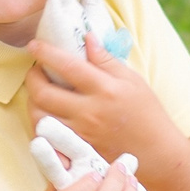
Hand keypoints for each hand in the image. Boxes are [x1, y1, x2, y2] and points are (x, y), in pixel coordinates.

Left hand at [26, 33, 172, 163]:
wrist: (157, 154)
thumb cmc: (147, 114)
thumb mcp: (132, 81)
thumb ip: (106, 60)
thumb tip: (87, 37)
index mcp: (104, 89)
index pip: (66, 65)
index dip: (45, 52)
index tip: (34, 45)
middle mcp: (89, 112)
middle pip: (43, 94)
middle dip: (32, 78)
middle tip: (35, 71)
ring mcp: (81, 134)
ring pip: (39, 118)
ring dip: (33, 102)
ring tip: (39, 93)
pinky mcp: (77, 151)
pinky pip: (47, 138)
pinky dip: (40, 124)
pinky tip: (46, 114)